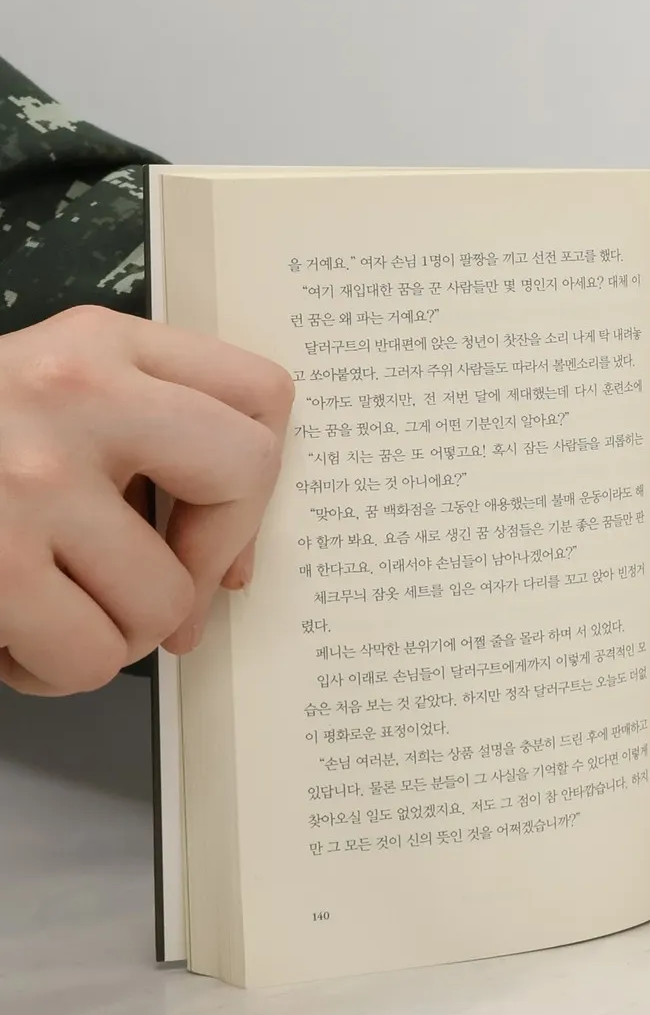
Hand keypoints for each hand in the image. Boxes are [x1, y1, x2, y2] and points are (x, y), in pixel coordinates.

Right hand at [0, 306, 294, 695]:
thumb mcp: (42, 402)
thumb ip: (140, 446)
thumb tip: (229, 571)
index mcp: (94, 344)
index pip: (260, 391)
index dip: (256, 478)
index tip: (219, 527)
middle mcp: (71, 393)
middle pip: (245, 474)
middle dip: (211, 556)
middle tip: (158, 587)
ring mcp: (29, 479)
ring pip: (163, 599)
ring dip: (113, 631)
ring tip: (46, 609)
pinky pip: (89, 656)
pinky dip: (51, 670)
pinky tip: (8, 635)